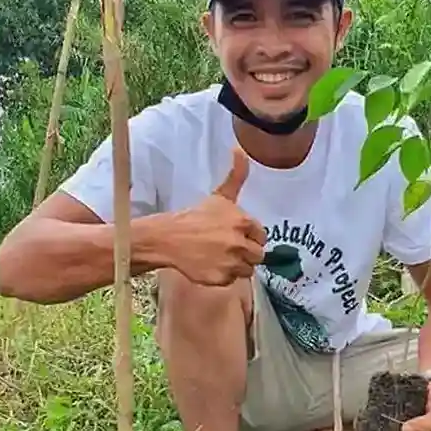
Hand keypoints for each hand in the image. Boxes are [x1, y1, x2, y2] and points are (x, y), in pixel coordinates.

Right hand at [160, 147, 266, 284]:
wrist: (169, 238)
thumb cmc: (196, 216)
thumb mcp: (219, 196)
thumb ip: (236, 175)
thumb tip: (240, 149)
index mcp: (243, 222)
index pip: (261, 236)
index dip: (251, 236)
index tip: (237, 235)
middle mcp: (239, 243)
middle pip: (258, 255)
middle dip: (246, 251)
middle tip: (229, 247)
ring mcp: (231, 262)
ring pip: (247, 269)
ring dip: (238, 265)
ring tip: (220, 256)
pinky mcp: (222, 278)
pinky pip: (233, 280)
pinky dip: (225, 275)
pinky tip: (212, 265)